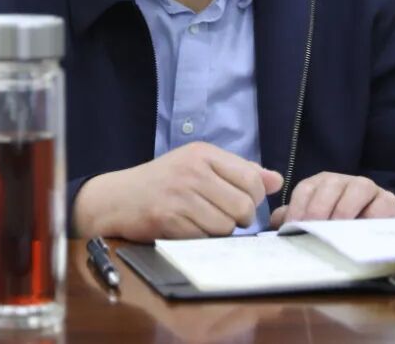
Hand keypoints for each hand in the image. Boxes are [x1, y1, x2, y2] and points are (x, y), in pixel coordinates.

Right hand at [72, 142, 282, 241]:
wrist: (117, 198)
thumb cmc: (163, 182)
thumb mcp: (198, 165)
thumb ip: (239, 170)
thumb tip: (277, 180)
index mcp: (203, 153)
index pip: (251, 178)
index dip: (254, 197)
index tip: (242, 202)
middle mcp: (193, 170)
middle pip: (243, 206)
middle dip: (239, 219)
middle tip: (224, 217)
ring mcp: (180, 195)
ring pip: (226, 226)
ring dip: (219, 231)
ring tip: (202, 222)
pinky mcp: (168, 219)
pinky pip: (204, 239)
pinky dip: (201, 240)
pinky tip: (187, 229)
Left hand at [269, 172, 394, 227]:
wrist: (377, 236)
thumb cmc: (341, 229)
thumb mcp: (316, 224)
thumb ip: (296, 219)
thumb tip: (275, 222)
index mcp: (322, 184)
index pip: (305, 189)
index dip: (298, 207)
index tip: (292, 227)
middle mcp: (343, 181)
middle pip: (329, 186)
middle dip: (319, 209)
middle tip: (313, 230)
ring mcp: (367, 188)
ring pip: (356, 189)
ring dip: (344, 210)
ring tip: (335, 231)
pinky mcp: (388, 201)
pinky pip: (380, 205)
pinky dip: (371, 217)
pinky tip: (361, 232)